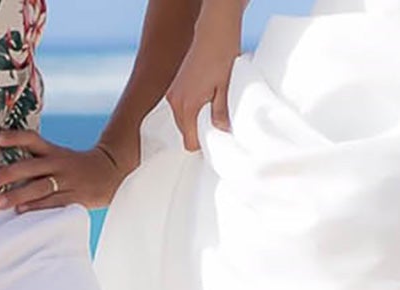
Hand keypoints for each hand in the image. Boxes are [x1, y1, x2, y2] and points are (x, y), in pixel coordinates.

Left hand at [0, 132, 134, 211]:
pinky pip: (53, 204)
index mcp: (52, 151)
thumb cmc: (74, 167)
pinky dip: (36, 207)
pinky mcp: (74, 199)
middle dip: (9, 173)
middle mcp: (58, 164)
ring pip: (40, 188)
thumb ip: (34, 159)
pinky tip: (21, 212)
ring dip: (18, 195)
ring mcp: (67, 182)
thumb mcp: (58, 156)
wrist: (111, 173)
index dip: (15, 138)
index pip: (32, 140)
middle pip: (31, 167)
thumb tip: (0, 166)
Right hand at [165, 12, 243, 152]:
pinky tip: (207, 100)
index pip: (190, 142)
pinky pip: (182, 107)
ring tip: (214, 110)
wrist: (214, 32)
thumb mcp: (226, 89)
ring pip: (183, 120)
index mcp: (186, 107)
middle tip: (219, 127)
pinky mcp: (175, 86)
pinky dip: (193, 109)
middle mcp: (174, 101)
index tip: (217, 143)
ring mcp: (173, 93)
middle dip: (200, 133)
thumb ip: (221, 115)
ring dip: (197, 120)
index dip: (204, 146)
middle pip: (185, 132)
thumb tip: (222, 132)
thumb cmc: (221, 57)